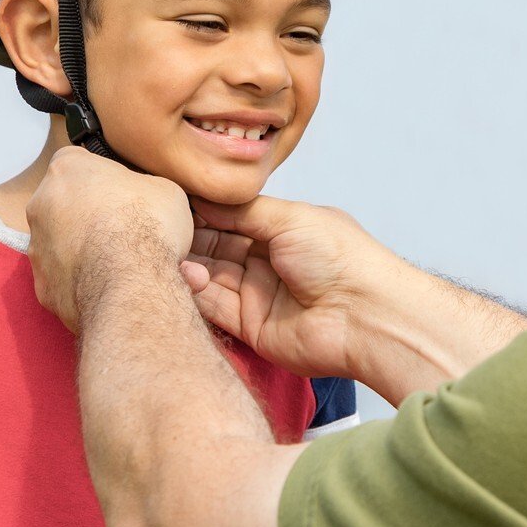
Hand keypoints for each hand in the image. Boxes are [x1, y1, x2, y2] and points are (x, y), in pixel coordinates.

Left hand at [27, 147, 191, 331]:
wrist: (133, 283)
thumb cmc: (148, 226)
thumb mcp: (165, 189)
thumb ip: (142, 188)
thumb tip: (143, 199)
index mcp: (67, 170)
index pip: (78, 162)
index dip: (102, 179)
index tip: (121, 194)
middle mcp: (41, 205)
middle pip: (64, 205)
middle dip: (88, 216)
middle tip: (122, 231)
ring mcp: (37, 249)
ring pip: (60, 246)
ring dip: (83, 251)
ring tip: (119, 264)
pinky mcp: (43, 287)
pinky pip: (63, 281)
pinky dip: (82, 284)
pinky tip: (108, 288)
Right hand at [185, 197, 526, 402]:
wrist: (367, 316)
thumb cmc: (343, 260)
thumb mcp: (290, 217)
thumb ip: (244, 210)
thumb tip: (206, 198)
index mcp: (283, 230)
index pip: (231, 217)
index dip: (202, 209)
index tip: (171, 199)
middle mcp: (268, 262)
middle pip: (216, 247)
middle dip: (189, 237)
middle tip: (159, 225)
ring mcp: (259, 296)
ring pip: (210, 277)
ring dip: (189, 265)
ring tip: (167, 250)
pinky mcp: (252, 328)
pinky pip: (214, 308)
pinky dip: (196, 292)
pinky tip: (183, 275)